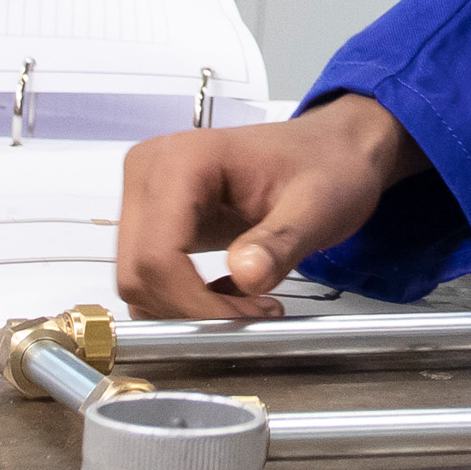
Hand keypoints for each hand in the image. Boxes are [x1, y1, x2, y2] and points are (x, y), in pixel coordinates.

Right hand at [116, 94, 423, 318]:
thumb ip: (281, 242)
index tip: (246, 320)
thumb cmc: (327, 166)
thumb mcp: (318, 206)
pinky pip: (149, 275)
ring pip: (138, 280)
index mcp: (182, 160)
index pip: (158, 255)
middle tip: (253, 317)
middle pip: (139, 272)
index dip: (194, 303)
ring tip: (248, 305)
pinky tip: (230, 296)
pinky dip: (182, 299)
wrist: (331, 149)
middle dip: (191, 310)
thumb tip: (245, 276)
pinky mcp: (154, 217)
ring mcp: (146, 193)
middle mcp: (149, 171)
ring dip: (187, 309)